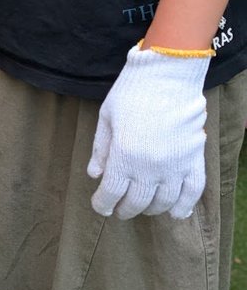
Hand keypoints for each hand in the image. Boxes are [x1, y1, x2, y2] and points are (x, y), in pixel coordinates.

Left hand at [87, 43, 210, 219]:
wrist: (167, 76)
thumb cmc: (131, 93)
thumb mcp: (107, 117)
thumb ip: (100, 149)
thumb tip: (94, 175)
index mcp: (124, 155)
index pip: (112, 192)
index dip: (104, 204)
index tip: (100, 207)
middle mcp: (150, 167)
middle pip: (136, 201)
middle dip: (124, 209)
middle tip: (119, 210)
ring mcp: (175, 166)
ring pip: (163, 202)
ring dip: (150, 209)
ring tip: (142, 207)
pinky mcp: (194, 161)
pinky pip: (192, 192)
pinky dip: (183, 207)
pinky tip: (175, 213)